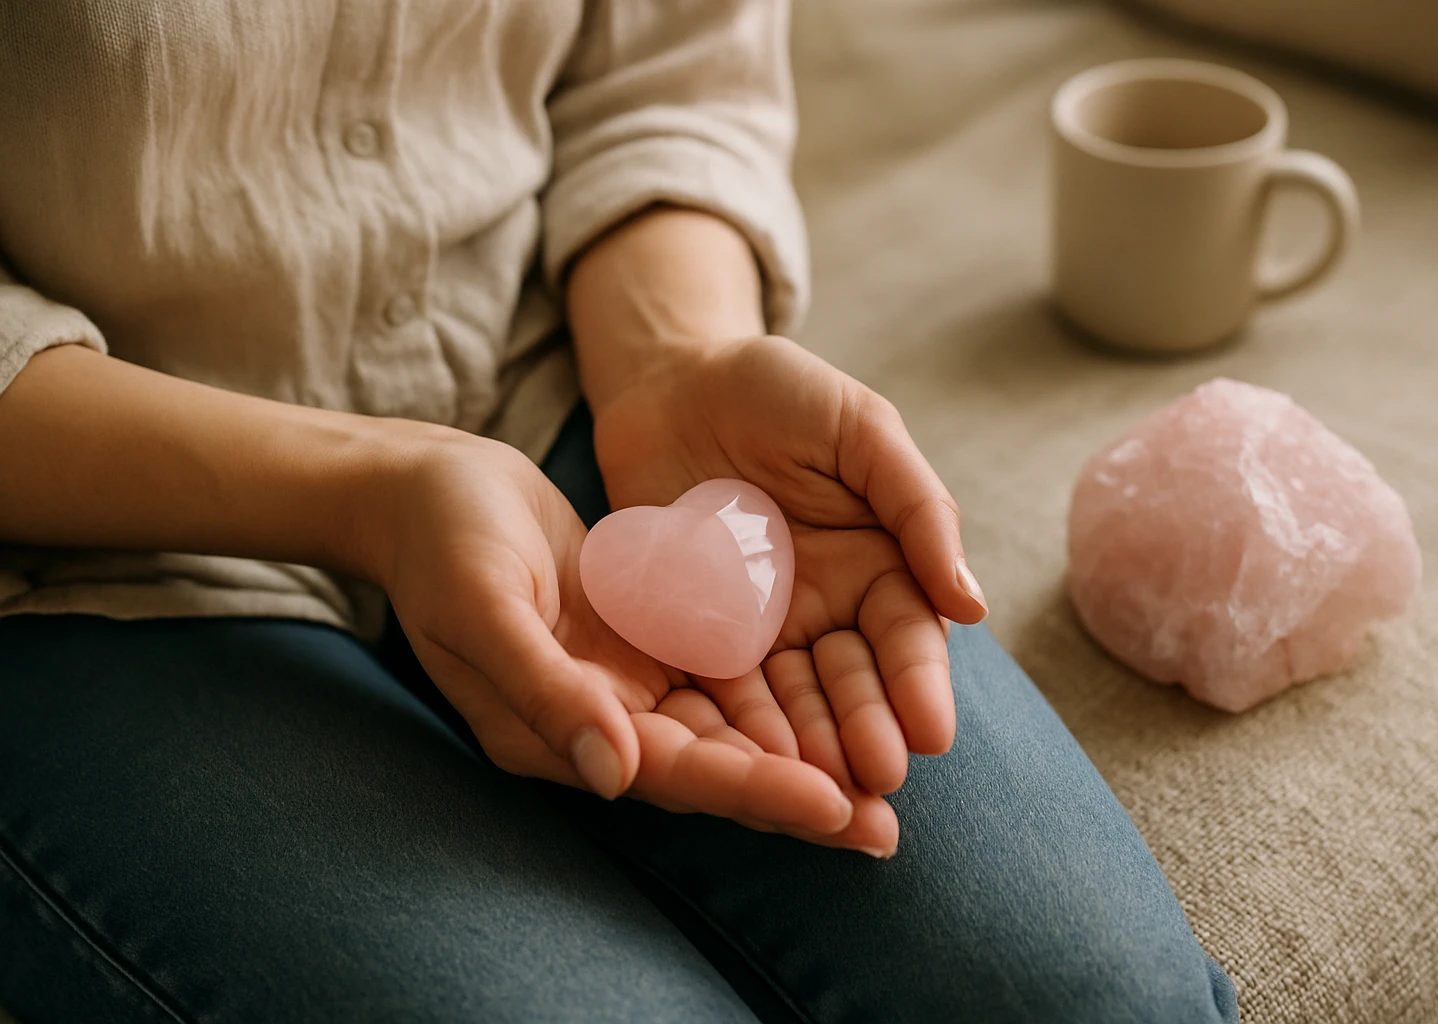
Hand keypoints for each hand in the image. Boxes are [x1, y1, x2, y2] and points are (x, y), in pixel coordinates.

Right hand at [363, 428, 857, 839]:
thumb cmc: (442, 542)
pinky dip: (776, 693)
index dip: (753, 790)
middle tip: (887, 826)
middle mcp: (602, 720)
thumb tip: (616, 774)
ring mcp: (626, 682)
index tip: (833, 805)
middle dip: (797, 798)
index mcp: (556, 733)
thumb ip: (547, 689)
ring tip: (884, 776)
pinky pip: (722, 675)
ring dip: (801, 754)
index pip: (673, 772)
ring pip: (730, 729)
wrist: (427, 487)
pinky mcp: (645, 638)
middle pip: (716, 768)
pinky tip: (837, 693)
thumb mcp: (485, 607)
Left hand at [590, 336, 989, 855]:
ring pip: (790, 700)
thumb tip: (972, 604)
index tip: (929, 733)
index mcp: (879, 565)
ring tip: (820, 792)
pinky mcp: (692, 634)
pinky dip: (737, 727)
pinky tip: (748, 765)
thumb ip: (918, 507)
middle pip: (852, 683)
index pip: (907, 636)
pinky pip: (717, 688)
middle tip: (876, 777)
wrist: (670, 379)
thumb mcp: (860, 431)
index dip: (918, 684)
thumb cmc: (777, 393)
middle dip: (867, 731)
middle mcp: (826, 610)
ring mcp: (759, 629)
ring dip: (808, 748)